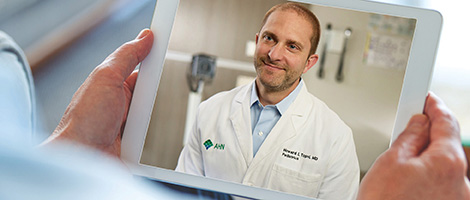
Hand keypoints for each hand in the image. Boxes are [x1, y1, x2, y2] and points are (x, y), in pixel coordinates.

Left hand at [41, 29, 153, 157]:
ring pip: (153, 116)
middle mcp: (118, 104)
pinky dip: (150, 138)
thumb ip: (126, 56)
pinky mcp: (133, 144)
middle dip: (150, 98)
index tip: (164, 46)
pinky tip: (138, 140)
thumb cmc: (83, 123)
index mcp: (110, 85)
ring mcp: (126, 125)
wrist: (80, 160)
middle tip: (139, 101)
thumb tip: (144, 37)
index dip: (151, 59)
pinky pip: (153, 136)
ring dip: (147, 121)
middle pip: (149, 93)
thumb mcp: (106, 78)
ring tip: (133, 126)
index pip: (139, 67)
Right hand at [357, 93, 469, 198]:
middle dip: (430, 135)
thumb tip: (419, 122)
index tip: (427, 98)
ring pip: (446, 166)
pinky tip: (410, 181)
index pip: (446, 122)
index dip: (434, 106)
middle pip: (448, 145)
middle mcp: (462, 182)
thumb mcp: (391, 160)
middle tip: (409, 130)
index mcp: (448, 163)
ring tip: (402, 165)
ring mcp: (459, 198)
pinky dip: (431, 176)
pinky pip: (445, 184)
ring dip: (429, 158)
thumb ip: (410, 136)